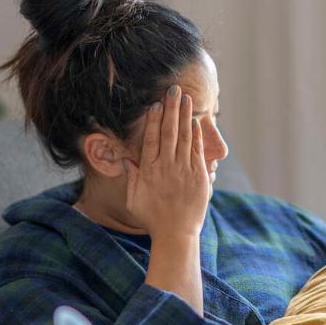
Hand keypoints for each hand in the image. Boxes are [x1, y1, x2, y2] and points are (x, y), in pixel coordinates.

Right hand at [123, 85, 209, 238]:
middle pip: (169, 132)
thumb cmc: (152, 218)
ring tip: (186, 98)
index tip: (155, 104)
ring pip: (184, 137)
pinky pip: (197, 151)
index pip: (151, 139)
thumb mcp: (134, 199)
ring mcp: (184, 170)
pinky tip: (195, 122)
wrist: (176, 234)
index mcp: (149, 170)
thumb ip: (131, 177)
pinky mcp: (199, 176)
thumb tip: (127, 159)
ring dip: (185, 116)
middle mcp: (166, 167)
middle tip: (173, 90)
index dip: (154, 120)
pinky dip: (196, 136)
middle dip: (171, 109)